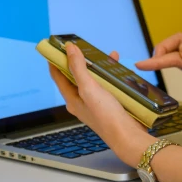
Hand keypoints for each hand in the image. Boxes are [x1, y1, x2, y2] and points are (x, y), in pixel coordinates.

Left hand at [48, 42, 149, 164]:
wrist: (127, 135)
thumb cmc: (106, 115)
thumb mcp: (89, 88)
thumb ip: (78, 68)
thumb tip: (69, 49)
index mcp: (71, 98)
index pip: (58, 76)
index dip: (55, 60)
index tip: (55, 45)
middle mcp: (81, 100)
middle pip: (76, 75)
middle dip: (80, 60)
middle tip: (84, 46)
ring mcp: (94, 102)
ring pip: (93, 79)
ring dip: (98, 66)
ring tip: (107, 55)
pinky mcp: (108, 103)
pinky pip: (105, 84)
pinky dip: (109, 75)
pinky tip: (118, 70)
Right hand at [135, 33, 181, 141]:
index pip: (179, 45)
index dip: (161, 53)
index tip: (145, 64)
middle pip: (177, 46)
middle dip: (159, 52)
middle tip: (144, 65)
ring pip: (177, 56)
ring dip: (162, 58)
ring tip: (146, 65)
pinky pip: (181, 67)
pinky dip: (168, 65)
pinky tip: (161, 69)